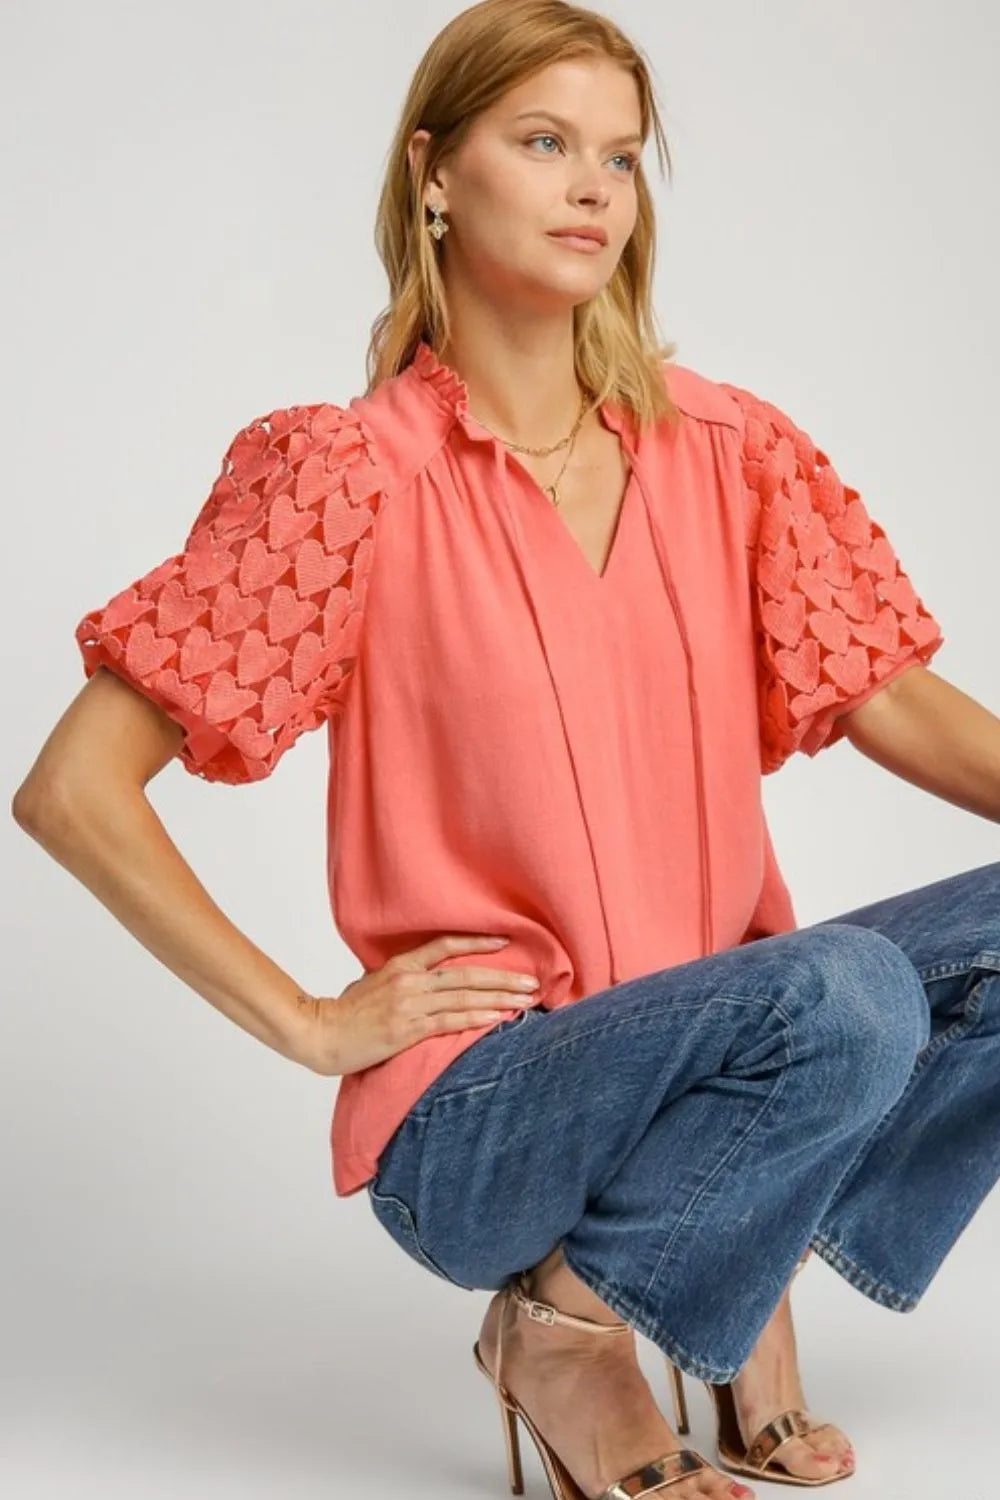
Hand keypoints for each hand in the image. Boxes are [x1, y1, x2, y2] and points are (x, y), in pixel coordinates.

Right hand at [290, 933, 541, 1075]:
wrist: (321, 1034)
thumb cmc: (345, 1012)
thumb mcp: (371, 983)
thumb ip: (399, 977)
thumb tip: (419, 976)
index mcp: (400, 965)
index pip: (446, 945)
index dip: (478, 942)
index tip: (506, 942)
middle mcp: (409, 981)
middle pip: (466, 974)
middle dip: (503, 978)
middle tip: (532, 982)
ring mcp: (409, 1005)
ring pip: (464, 998)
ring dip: (499, 999)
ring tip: (526, 1001)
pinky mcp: (407, 1030)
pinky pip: (450, 1022)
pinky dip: (478, 1019)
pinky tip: (499, 1018)